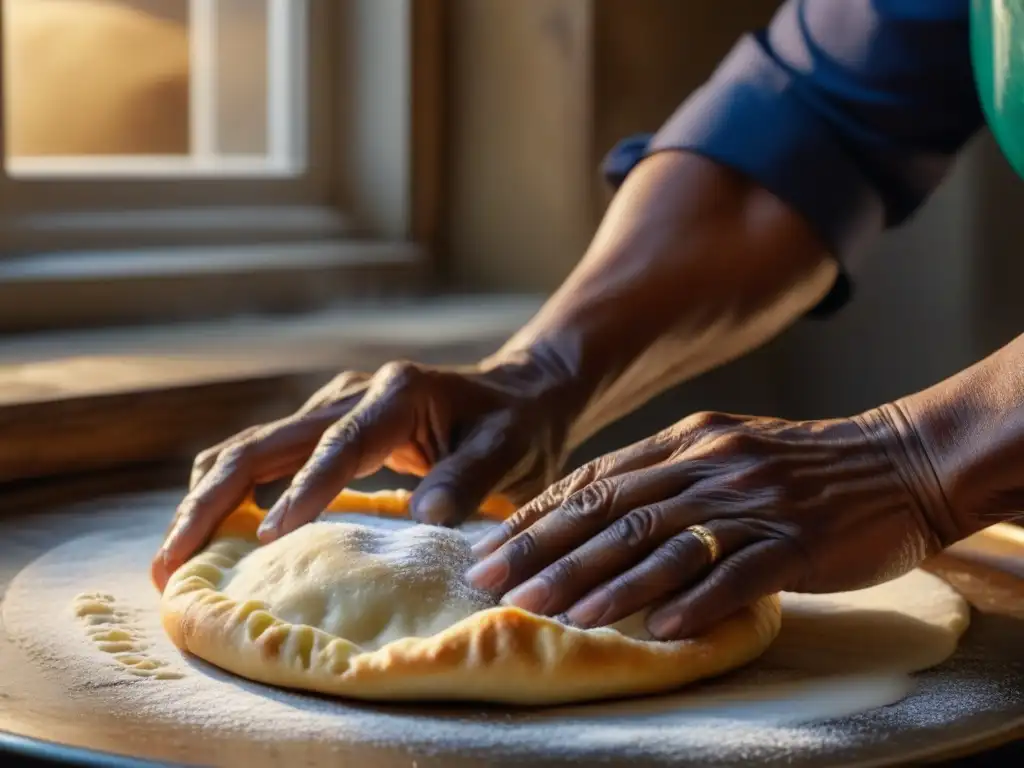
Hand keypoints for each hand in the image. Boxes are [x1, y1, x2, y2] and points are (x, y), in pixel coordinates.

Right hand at [152, 348, 582, 590]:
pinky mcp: (324, 430)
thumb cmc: (518, 425)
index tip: (268, 542)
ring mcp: (331, 409)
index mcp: (395, 393)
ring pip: (249, 450)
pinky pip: (264, 460)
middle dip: (212, 502)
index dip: (302, 492)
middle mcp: (351, 393)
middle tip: (172, 563)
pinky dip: (230, 496)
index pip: (336, 444)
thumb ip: (469, 477)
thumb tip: (420, 516)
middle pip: (263, 444)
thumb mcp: (511, 449)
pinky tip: (211, 536)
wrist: (520, 394)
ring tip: (174, 558)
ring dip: (207, 501)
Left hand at [466, 408, 951, 639]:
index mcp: (688, 441)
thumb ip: (666, 474)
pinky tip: (656, 632)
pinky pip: (737, 575)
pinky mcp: (797, 541)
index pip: (595, 479)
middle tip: (492, 585)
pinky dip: (694, 603)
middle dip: (545, 551)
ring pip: (663, 544)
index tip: (489, 546)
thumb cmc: (805, 465)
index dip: (538, 514)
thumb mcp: (726, 450)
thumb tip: (594, 509)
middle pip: (613, 512)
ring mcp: (753, 502)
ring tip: (554, 616)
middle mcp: (711, 465)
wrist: (902, 461)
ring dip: (604, 584)